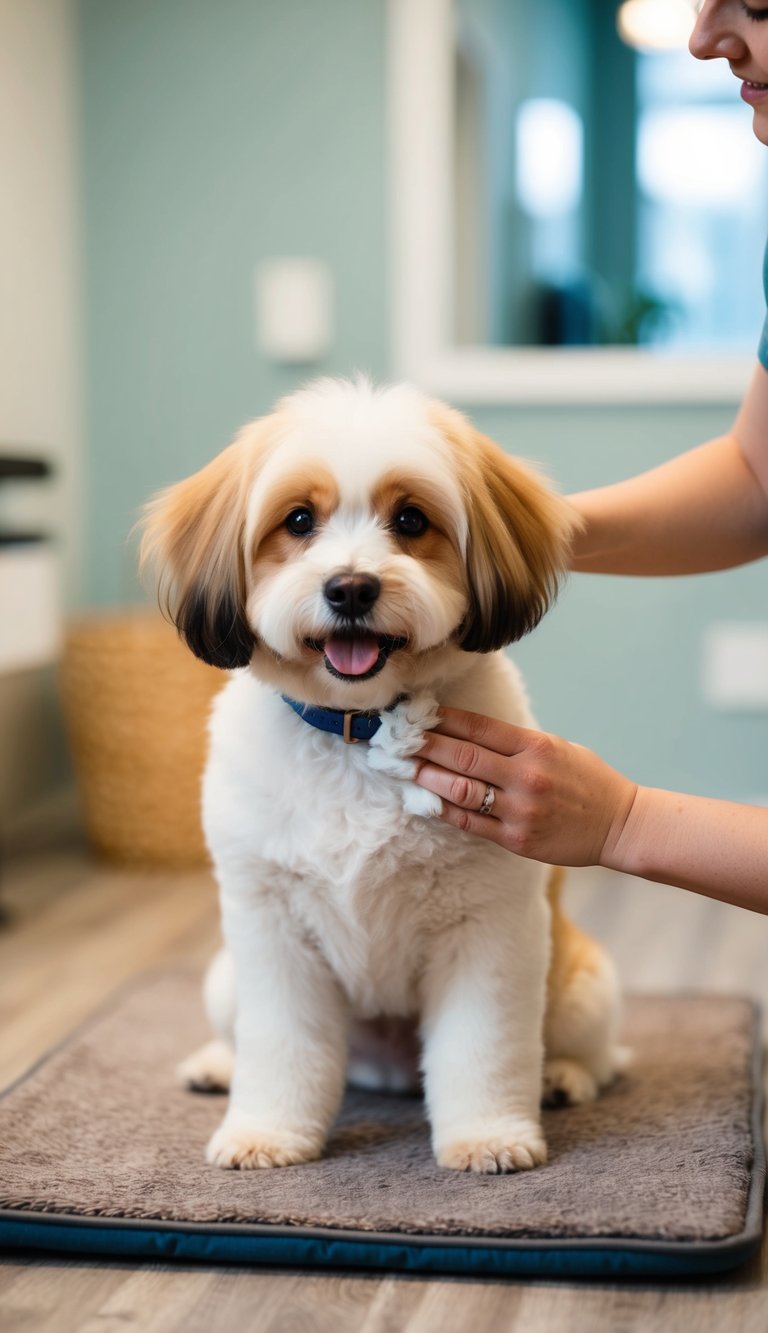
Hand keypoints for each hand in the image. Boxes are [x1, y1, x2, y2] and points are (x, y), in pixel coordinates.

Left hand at [415, 708, 637, 867]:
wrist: (620, 824)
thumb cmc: (587, 781)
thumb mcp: (557, 748)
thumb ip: (516, 743)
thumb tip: (468, 733)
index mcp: (536, 747)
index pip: (477, 727)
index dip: (442, 719)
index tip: (416, 713)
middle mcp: (525, 776)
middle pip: (462, 756)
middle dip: (424, 745)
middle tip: (395, 739)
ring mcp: (520, 810)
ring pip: (460, 790)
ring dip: (426, 777)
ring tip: (403, 767)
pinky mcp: (516, 838)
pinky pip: (471, 822)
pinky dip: (444, 810)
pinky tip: (424, 799)